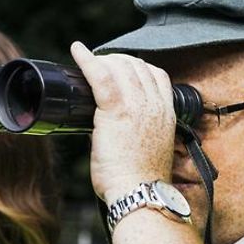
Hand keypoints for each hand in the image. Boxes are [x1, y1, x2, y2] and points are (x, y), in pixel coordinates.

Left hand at [70, 41, 175, 203]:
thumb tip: (115, 126)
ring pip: (120, 66)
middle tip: (99, 68)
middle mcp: (155, 105)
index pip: (156, 75)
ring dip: (103, 61)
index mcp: (166, 113)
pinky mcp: (116, 111)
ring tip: (88, 63)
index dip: (137, 67)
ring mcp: (137, 106)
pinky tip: (77, 50)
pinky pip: (100, 75)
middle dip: (116, 61)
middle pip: (136, 65)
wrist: (140, 193)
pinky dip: (87, 59)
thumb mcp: (151, 149)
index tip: (121, 70)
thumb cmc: (141, 181)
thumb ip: (140, 131)